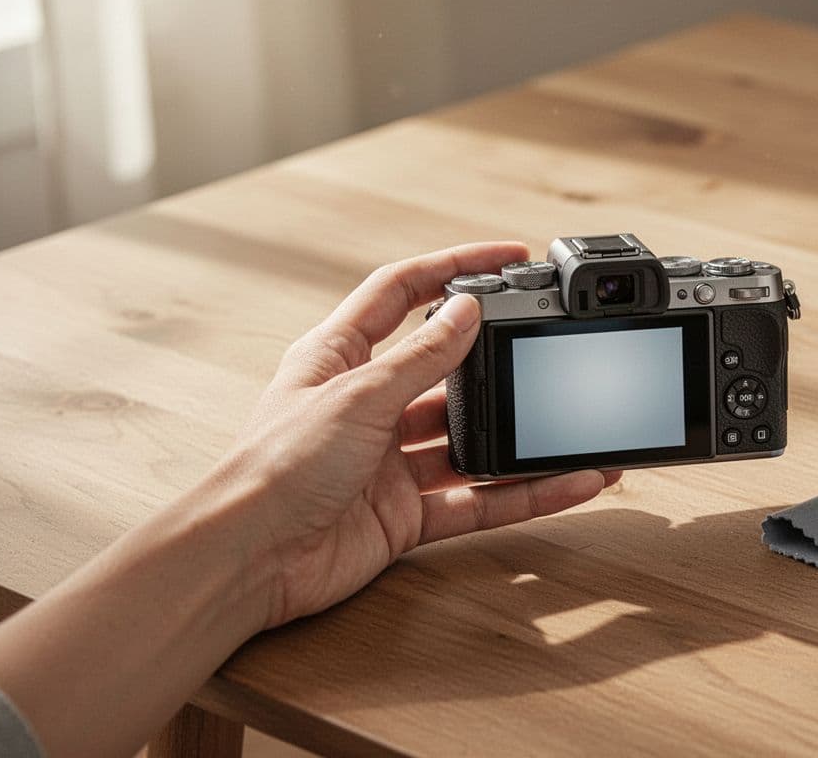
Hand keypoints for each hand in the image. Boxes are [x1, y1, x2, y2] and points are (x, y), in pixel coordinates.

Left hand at [201, 242, 620, 628]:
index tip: (506, 257)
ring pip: (470, 441)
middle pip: (445, 369)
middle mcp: (366, 405)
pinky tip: (566, 483)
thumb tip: (467, 312)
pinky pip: (479, 499)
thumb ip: (420, 358)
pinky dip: (524, 493)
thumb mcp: (356, 396)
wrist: (248, 560)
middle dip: (496, 360)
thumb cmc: (273, 469)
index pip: (402, 292)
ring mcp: (389, 462)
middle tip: (546, 346)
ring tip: (569, 428)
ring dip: (518, 436)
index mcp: (338, 357)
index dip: (453, 267)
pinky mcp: (407, 514)